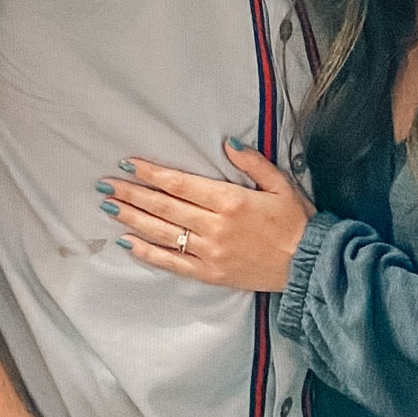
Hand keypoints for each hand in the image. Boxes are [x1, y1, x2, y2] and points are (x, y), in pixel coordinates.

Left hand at [101, 140, 313, 292]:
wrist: (309, 266)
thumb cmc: (297, 222)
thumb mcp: (281, 184)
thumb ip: (252, 163)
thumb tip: (226, 143)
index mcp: (230, 201)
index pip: (180, 184)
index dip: (151, 173)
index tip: (129, 164)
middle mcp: (215, 227)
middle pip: (164, 207)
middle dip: (133, 193)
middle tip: (107, 184)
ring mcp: (210, 253)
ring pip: (163, 233)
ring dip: (132, 218)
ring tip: (109, 207)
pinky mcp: (210, 274)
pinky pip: (172, 263)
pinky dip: (148, 253)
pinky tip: (128, 242)